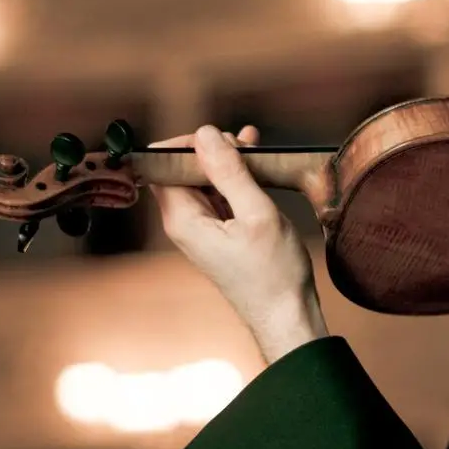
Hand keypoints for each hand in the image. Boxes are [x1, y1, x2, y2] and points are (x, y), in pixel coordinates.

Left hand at [149, 124, 327, 362]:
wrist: (285, 315)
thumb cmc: (273, 273)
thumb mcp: (257, 214)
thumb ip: (230, 172)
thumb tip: (205, 133)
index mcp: (182, 218)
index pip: (162, 163)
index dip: (188, 143)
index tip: (222, 142)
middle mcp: (183, 222)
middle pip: (182, 169)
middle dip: (210, 150)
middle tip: (244, 148)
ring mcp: (200, 228)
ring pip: (202, 179)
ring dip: (226, 162)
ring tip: (254, 150)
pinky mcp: (217, 232)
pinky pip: (217, 195)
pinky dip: (234, 178)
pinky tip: (255, 165)